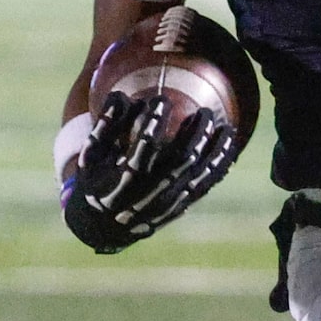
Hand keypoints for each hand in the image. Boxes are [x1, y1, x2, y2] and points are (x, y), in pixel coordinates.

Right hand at [61, 90, 238, 252]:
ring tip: (227, 127)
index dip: (154, 123)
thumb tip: (120, 94)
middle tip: (204, 112)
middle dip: (195, 133)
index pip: (143, 148)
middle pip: (179, 161)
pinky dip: (219, 167)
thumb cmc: (95, 181)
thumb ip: (105, 125)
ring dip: (216, 150)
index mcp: (121, 181)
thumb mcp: (92, 155)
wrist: (102, 226)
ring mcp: (166, 204)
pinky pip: (205, 186)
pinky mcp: (179, 207)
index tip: (162, 99)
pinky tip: (229, 148)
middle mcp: (147, 196)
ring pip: (198, 175)